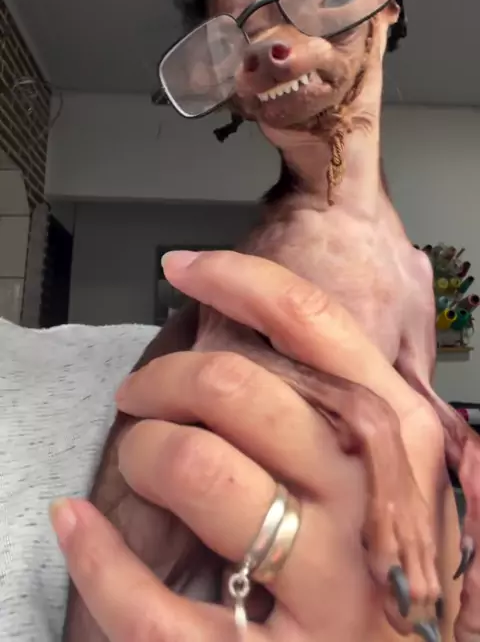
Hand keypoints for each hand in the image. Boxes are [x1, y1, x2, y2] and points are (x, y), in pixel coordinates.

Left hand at [50, 250, 442, 641]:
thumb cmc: (403, 562)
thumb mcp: (407, 468)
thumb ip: (359, 401)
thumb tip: (285, 315)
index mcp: (396, 435)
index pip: (310, 322)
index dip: (235, 278)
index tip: (182, 268)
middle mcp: (367, 496)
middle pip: (236, 386)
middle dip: (166, 377)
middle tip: (143, 394)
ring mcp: (328, 583)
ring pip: (198, 469)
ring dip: (144, 451)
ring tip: (141, 458)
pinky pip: (159, 610)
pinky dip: (102, 560)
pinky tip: (78, 528)